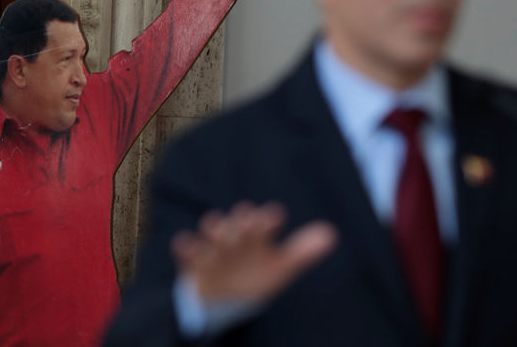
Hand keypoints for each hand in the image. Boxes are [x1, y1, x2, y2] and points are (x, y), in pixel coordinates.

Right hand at [171, 201, 336, 303]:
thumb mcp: (279, 268)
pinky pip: (185, 249)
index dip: (268, 219)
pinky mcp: (194, 260)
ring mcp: (214, 247)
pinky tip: (185, 243)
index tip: (273, 218)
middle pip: (239, 221)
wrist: (221, 298)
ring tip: (219, 232)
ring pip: (213, 229)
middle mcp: (237, 236)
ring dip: (215, 228)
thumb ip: (302, 252)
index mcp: (258, 236)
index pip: (265, 222)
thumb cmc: (253, 276)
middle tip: (247, 220)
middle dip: (242, 220)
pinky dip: (185, 246)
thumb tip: (331, 235)